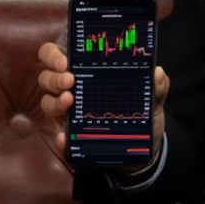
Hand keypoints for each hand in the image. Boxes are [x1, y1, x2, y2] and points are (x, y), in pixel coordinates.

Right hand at [36, 41, 169, 176]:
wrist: (141, 149)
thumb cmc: (140, 114)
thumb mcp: (151, 98)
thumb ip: (156, 86)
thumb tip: (157, 73)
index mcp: (86, 72)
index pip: (57, 55)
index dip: (53, 55)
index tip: (65, 61)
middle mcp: (71, 89)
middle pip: (47, 77)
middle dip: (54, 77)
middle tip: (70, 81)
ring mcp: (68, 113)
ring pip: (47, 102)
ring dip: (54, 101)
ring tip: (69, 102)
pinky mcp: (72, 137)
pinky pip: (59, 137)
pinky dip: (60, 138)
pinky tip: (64, 137)